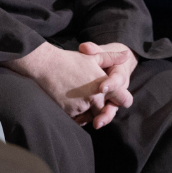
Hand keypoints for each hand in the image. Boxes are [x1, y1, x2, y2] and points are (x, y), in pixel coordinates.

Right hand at [2, 42, 118, 126]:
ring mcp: (80, 108)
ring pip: (90, 115)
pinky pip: (77, 117)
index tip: (117, 97)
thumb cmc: (70, 60)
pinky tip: (70, 101)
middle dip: (100, 105)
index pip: (123, 99)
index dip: (122, 99)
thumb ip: (111, 58)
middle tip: (90, 95)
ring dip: (87, 110)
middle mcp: (94, 99)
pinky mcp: (69, 113)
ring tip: (78, 95)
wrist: (46, 66)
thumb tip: (126, 55)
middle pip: (104, 109)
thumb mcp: (93, 57)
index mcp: (102, 86)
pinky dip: (76, 112)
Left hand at [77, 42, 137, 128]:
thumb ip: (94, 50)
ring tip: (91, 125)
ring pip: (109, 112)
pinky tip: (79, 121)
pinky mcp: (103, 106)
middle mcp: (119, 91)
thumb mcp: (101, 52)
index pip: (118, 81)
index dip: (111, 84)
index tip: (101, 88)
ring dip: (100, 119)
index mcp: (119, 76)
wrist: (110, 66)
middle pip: (118, 103)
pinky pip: (99, 114)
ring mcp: (112, 100)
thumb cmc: (105, 58)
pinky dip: (89, 118)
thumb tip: (84, 48)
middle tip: (98, 120)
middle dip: (107, 112)